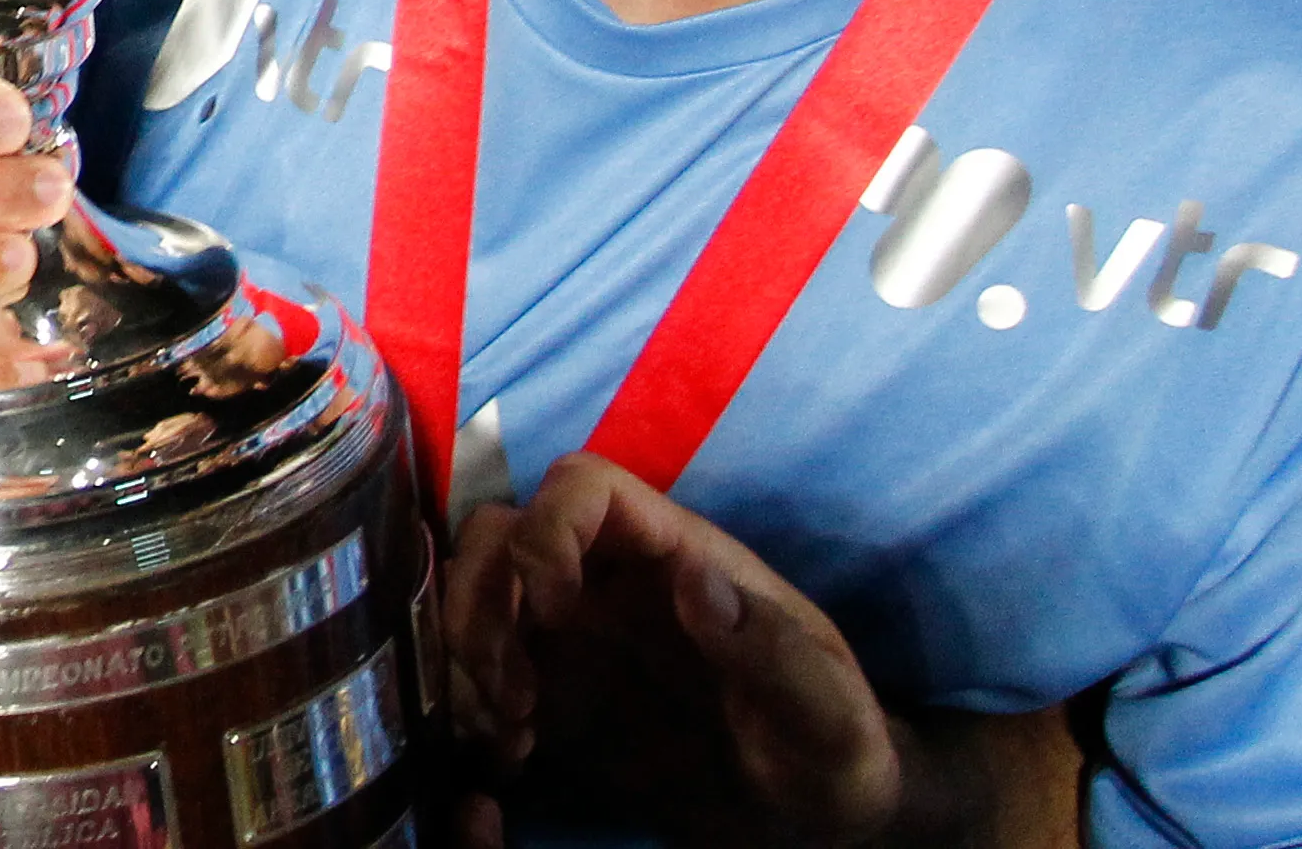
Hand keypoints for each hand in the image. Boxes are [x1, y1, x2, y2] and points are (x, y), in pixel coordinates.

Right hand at [446, 456, 903, 847]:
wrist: (815, 821)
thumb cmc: (832, 749)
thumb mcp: (826, 712)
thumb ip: (772, 649)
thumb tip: (690, 577)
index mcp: (676, 557)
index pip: (585, 486)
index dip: (548, 529)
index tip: (555, 612)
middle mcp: (612, 583)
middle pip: (502, 531)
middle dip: (482, 598)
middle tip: (514, 691)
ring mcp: (575, 637)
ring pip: (474, 590)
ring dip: (469, 651)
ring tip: (512, 728)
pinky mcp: (554, 692)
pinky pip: (478, 666)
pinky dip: (471, 702)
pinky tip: (513, 753)